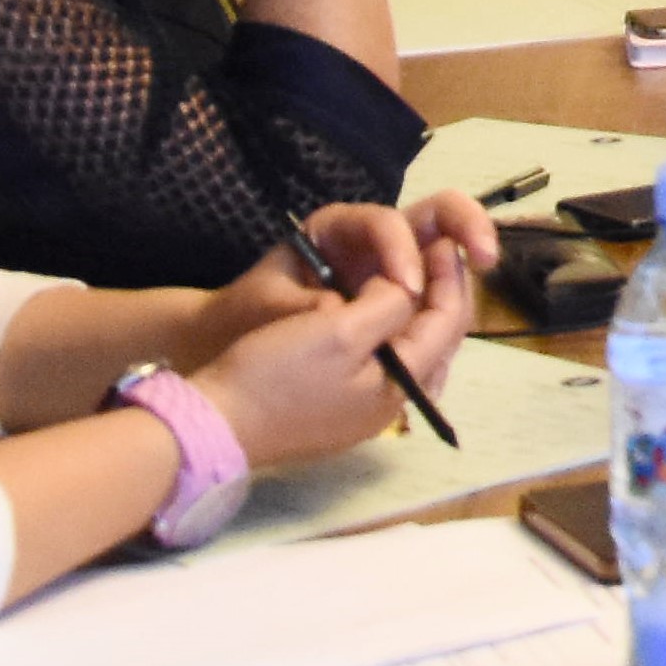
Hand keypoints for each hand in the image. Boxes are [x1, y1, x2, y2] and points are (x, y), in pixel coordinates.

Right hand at [185, 210, 480, 464]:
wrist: (213, 424)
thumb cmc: (276, 374)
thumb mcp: (339, 329)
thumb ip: (388, 303)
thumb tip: (409, 286)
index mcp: (403, 383)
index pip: (449, 321)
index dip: (452, 276)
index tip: (447, 240)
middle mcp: (395, 403)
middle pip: (437, 340)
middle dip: (443, 296)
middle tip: (435, 255)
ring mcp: (367, 412)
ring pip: (414, 353)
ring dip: (419, 314)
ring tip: (412, 277)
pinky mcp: (341, 411)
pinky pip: (385, 366)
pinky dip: (391, 334)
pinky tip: (378, 314)